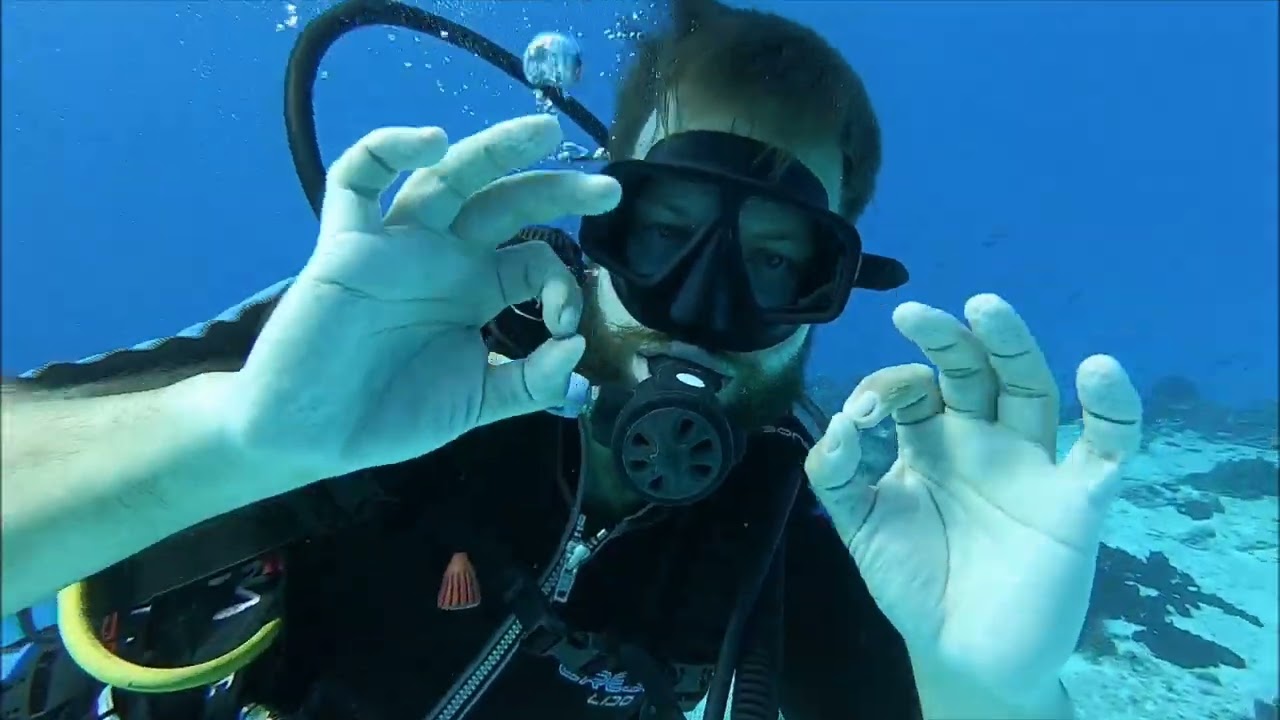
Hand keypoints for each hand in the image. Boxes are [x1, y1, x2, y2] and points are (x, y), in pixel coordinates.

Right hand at [230, 115, 620, 478]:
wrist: (311, 437)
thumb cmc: (391, 416)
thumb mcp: (478, 403)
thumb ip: (531, 383)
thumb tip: (578, 349)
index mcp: (476, 289)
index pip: (534, 259)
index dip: (562, 283)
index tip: (565, 326)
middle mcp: (443, 257)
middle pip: (508, 202)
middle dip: (560, 188)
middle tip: (610, 190)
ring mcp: (396, 244)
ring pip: (448, 176)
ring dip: (496, 148)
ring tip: (545, 130)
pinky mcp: (346, 244)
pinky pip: (357, 179)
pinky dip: (389, 148)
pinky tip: (433, 144)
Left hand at [805, 294, 1142, 707]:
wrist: (963, 653)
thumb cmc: (912, 580)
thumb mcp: (857, 523)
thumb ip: (835, 471)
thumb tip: (841, 419)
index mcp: (929, 440)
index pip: (915, 387)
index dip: (889, 386)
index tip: (865, 411)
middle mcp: (981, 439)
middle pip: (973, 371)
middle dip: (947, 339)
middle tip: (916, 313)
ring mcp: (1031, 464)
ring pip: (1031, 389)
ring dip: (1012, 346)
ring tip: (986, 309)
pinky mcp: (1076, 500)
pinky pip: (1107, 447)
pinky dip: (1113, 408)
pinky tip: (1098, 371)